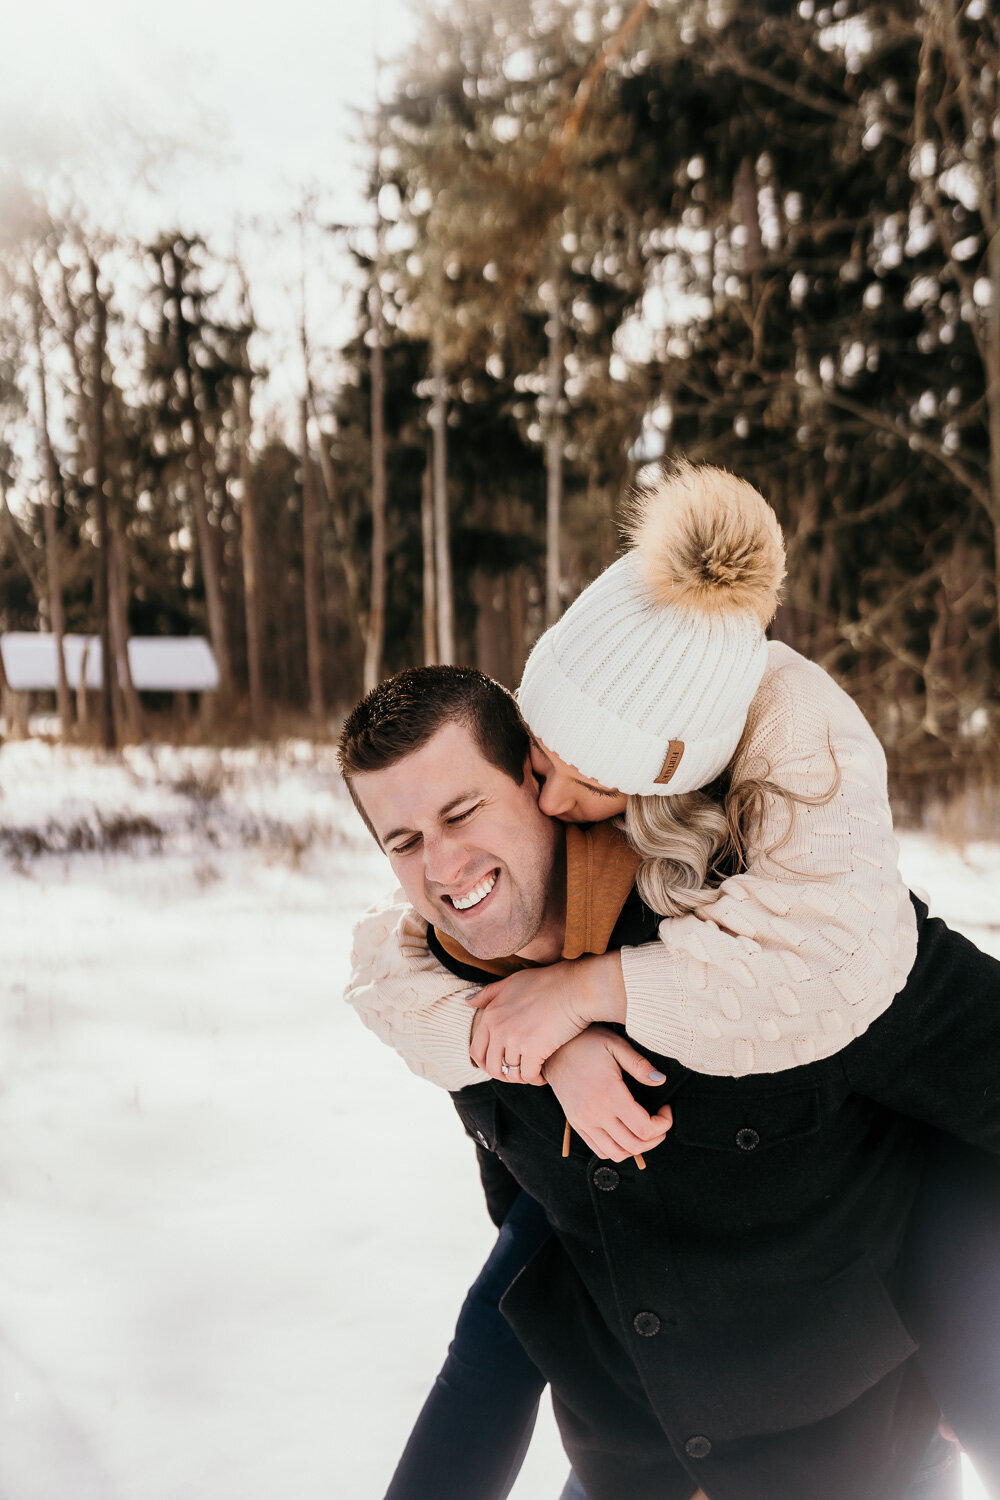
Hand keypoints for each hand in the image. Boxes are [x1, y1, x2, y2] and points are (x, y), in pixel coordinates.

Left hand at [467, 954, 624, 1084]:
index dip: (487, 1064)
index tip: (501, 1065)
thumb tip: (468, 1001)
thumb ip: (489, 993)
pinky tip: (543, 1076)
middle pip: (492, 1067)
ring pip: (511, 1073)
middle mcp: (498, 1028)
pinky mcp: (534, 1049)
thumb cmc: (547, 982)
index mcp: (491, 1014)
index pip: (477, 1051)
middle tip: (518, 1074)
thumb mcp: (512, 981)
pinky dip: (536, 1079)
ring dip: (521, 1077)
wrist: (574, 987)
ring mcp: (515, 1039)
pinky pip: (528, 1076)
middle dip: (504, 1075)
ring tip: (532, 1073)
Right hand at [543, 1027, 671, 1161]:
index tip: (666, 1109)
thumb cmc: (586, 1043)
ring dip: (637, 1148)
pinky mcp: (576, 1124)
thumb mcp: (616, 1045)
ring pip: (617, 1154)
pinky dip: (617, 1149)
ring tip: (644, 1130)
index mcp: (609, 1094)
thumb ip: (640, 1065)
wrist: (553, 1050)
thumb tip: (661, 1081)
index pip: (645, 1128)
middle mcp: (595, 1113)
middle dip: (655, 1138)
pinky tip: (625, 1132)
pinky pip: (600, 1150)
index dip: (663, 1124)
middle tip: (661, 1122)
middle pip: (634, 1146)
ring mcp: (583, 1122)